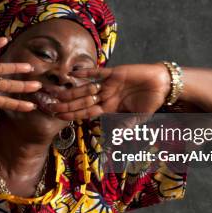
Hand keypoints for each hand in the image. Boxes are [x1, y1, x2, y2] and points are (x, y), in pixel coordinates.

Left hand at [47, 63, 170, 120]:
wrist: (162, 84)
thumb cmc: (151, 101)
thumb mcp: (138, 118)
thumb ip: (125, 126)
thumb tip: (115, 140)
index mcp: (109, 108)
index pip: (86, 112)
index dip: (72, 115)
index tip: (58, 118)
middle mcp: (105, 96)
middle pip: (82, 101)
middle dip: (66, 105)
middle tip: (49, 106)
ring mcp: (108, 84)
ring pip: (86, 89)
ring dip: (71, 91)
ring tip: (56, 93)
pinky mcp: (114, 72)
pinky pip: (98, 72)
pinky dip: (86, 72)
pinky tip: (73, 74)